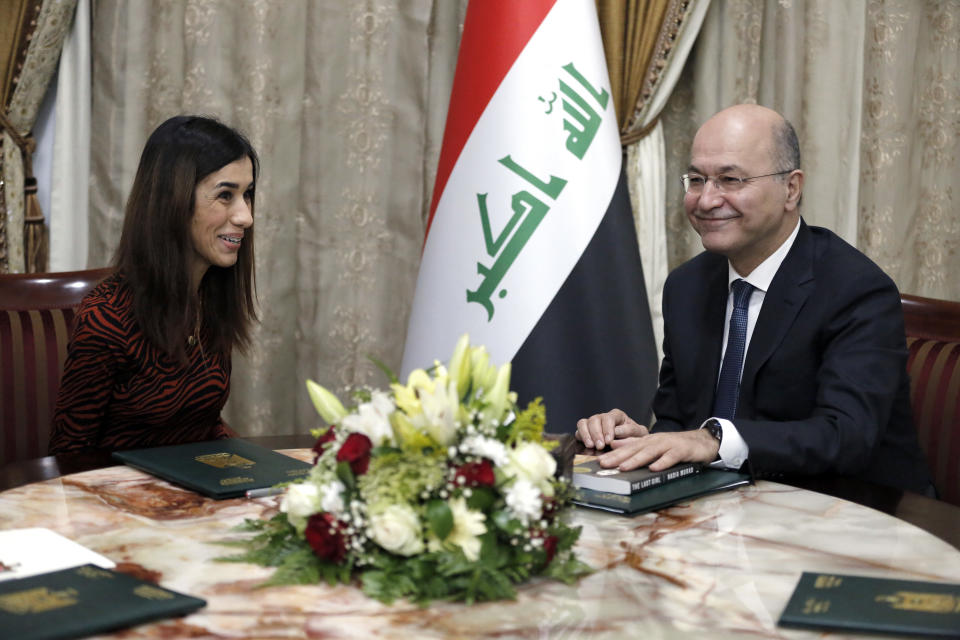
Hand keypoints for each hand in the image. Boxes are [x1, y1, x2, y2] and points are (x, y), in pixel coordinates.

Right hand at [575, 409, 647, 450]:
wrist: (632, 445)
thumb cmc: (636, 438)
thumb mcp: (639, 434)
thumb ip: (631, 431)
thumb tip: (617, 431)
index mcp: (617, 415)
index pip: (608, 418)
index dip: (607, 429)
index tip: (609, 441)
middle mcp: (603, 417)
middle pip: (594, 419)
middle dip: (596, 433)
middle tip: (600, 446)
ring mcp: (593, 424)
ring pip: (584, 423)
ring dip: (586, 434)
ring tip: (591, 446)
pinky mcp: (586, 432)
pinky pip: (579, 431)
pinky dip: (581, 437)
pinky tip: (587, 446)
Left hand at [598, 430, 718, 471]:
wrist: (701, 442)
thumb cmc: (675, 446)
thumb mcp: (653, 444)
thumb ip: (635, 444)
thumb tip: (614, 445)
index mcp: (647, 442)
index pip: (627, 448)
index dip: (613, 454)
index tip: (599, 461)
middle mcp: (655, 442)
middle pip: (635, 449)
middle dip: (618, 457)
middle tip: (604, 464)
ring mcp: (668, 445)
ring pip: (650, 453)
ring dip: (636, 460)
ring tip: (623, 467)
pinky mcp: (681, 451)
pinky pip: (671, 457)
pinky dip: (663, 462)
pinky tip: (654, 468)